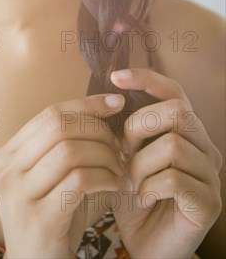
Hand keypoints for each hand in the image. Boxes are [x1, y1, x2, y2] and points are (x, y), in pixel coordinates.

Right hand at [0, 93, 125, 257]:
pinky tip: (115, 185)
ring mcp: (19, 195)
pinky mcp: (39, 218)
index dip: (86, 104)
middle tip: (119, 145)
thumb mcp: (53, 178)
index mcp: (8, 155)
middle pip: (59, 126)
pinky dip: (105, 178)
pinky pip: (79, 180)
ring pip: (70, 150)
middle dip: (98, 130)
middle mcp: (6, 171)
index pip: (50, 114)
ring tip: (120, 168)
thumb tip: (105, 107)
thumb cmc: (53, 219)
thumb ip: (66, 146)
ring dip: (104, 156)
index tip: (116, 102)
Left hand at [110, 68, 222, 258]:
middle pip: (178, 111)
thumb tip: (109, 98)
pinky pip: (174, 179)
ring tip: (131, 183)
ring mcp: (211, 175)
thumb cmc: (134, 197)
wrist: (145, 245)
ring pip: (173, 145)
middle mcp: (204, 148)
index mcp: (186, 132)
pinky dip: (149, 187)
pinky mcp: (209, 202)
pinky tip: (143, 198)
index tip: (115, 78)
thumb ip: (125, 130)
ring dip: (140, 164)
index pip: (175, 92)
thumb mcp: (125, 157)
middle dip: (140, 126)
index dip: (147, 79)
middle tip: (123, 152)